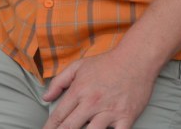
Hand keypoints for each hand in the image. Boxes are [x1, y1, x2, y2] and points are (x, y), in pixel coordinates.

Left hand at [41, 49, 156, 128]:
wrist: (135, 59)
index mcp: (79, 91)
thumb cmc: (106, 63)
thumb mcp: (78, 66)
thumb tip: (45, 97)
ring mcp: (109, 111)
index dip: (49, 128)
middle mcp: (92, 103)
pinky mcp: (126, 117)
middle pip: (70, 127)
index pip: (59, 116)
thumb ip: (59, 81)